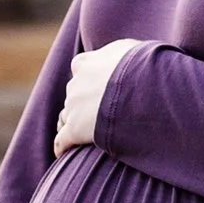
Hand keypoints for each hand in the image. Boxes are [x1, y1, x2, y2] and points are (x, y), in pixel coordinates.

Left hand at [54, 38, 141, 154]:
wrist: (141, 86)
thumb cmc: (141, 65)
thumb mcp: (129, 49)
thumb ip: (118, 53)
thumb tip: (125, 57)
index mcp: (85, 63)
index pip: (80, 69)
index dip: (89, 78)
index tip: (97, 85)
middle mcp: (75, 83)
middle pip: (74, 94)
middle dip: (83, 102)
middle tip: (99, 111)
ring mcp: (73, 107)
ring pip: (66, 116)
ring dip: (72, 123)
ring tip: (81, 133)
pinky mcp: (75, 129)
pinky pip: (62, 140)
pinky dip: (61, 146)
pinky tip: (62, 153)